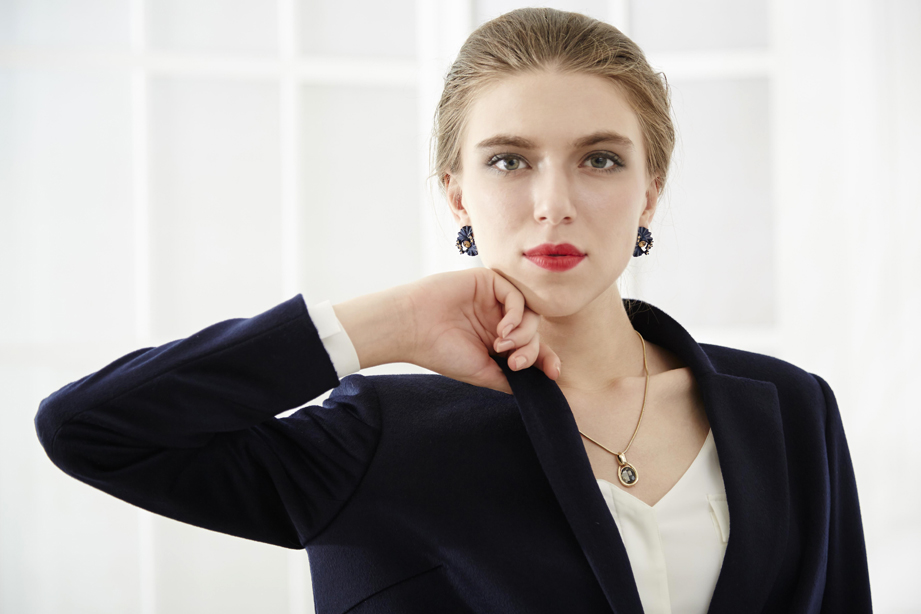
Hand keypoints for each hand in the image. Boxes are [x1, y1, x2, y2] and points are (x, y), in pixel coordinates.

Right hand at [403, 268, 560, 394]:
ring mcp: (494, 301)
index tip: (554, 373)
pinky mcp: (488, 282)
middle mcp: (497, 320)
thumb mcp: (482, 373)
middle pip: (534, 332)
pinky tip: (503, 328)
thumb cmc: (441, 352)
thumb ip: (510, 378)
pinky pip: (517, 296)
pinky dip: (516, 314)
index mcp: (495, 342)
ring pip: (530, 314)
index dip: (546, 359)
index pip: (530, 348)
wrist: (413, 328)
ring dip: (524, 334)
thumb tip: (538, 387)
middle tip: (515, 363)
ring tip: (502, 345)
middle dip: (531, 350)